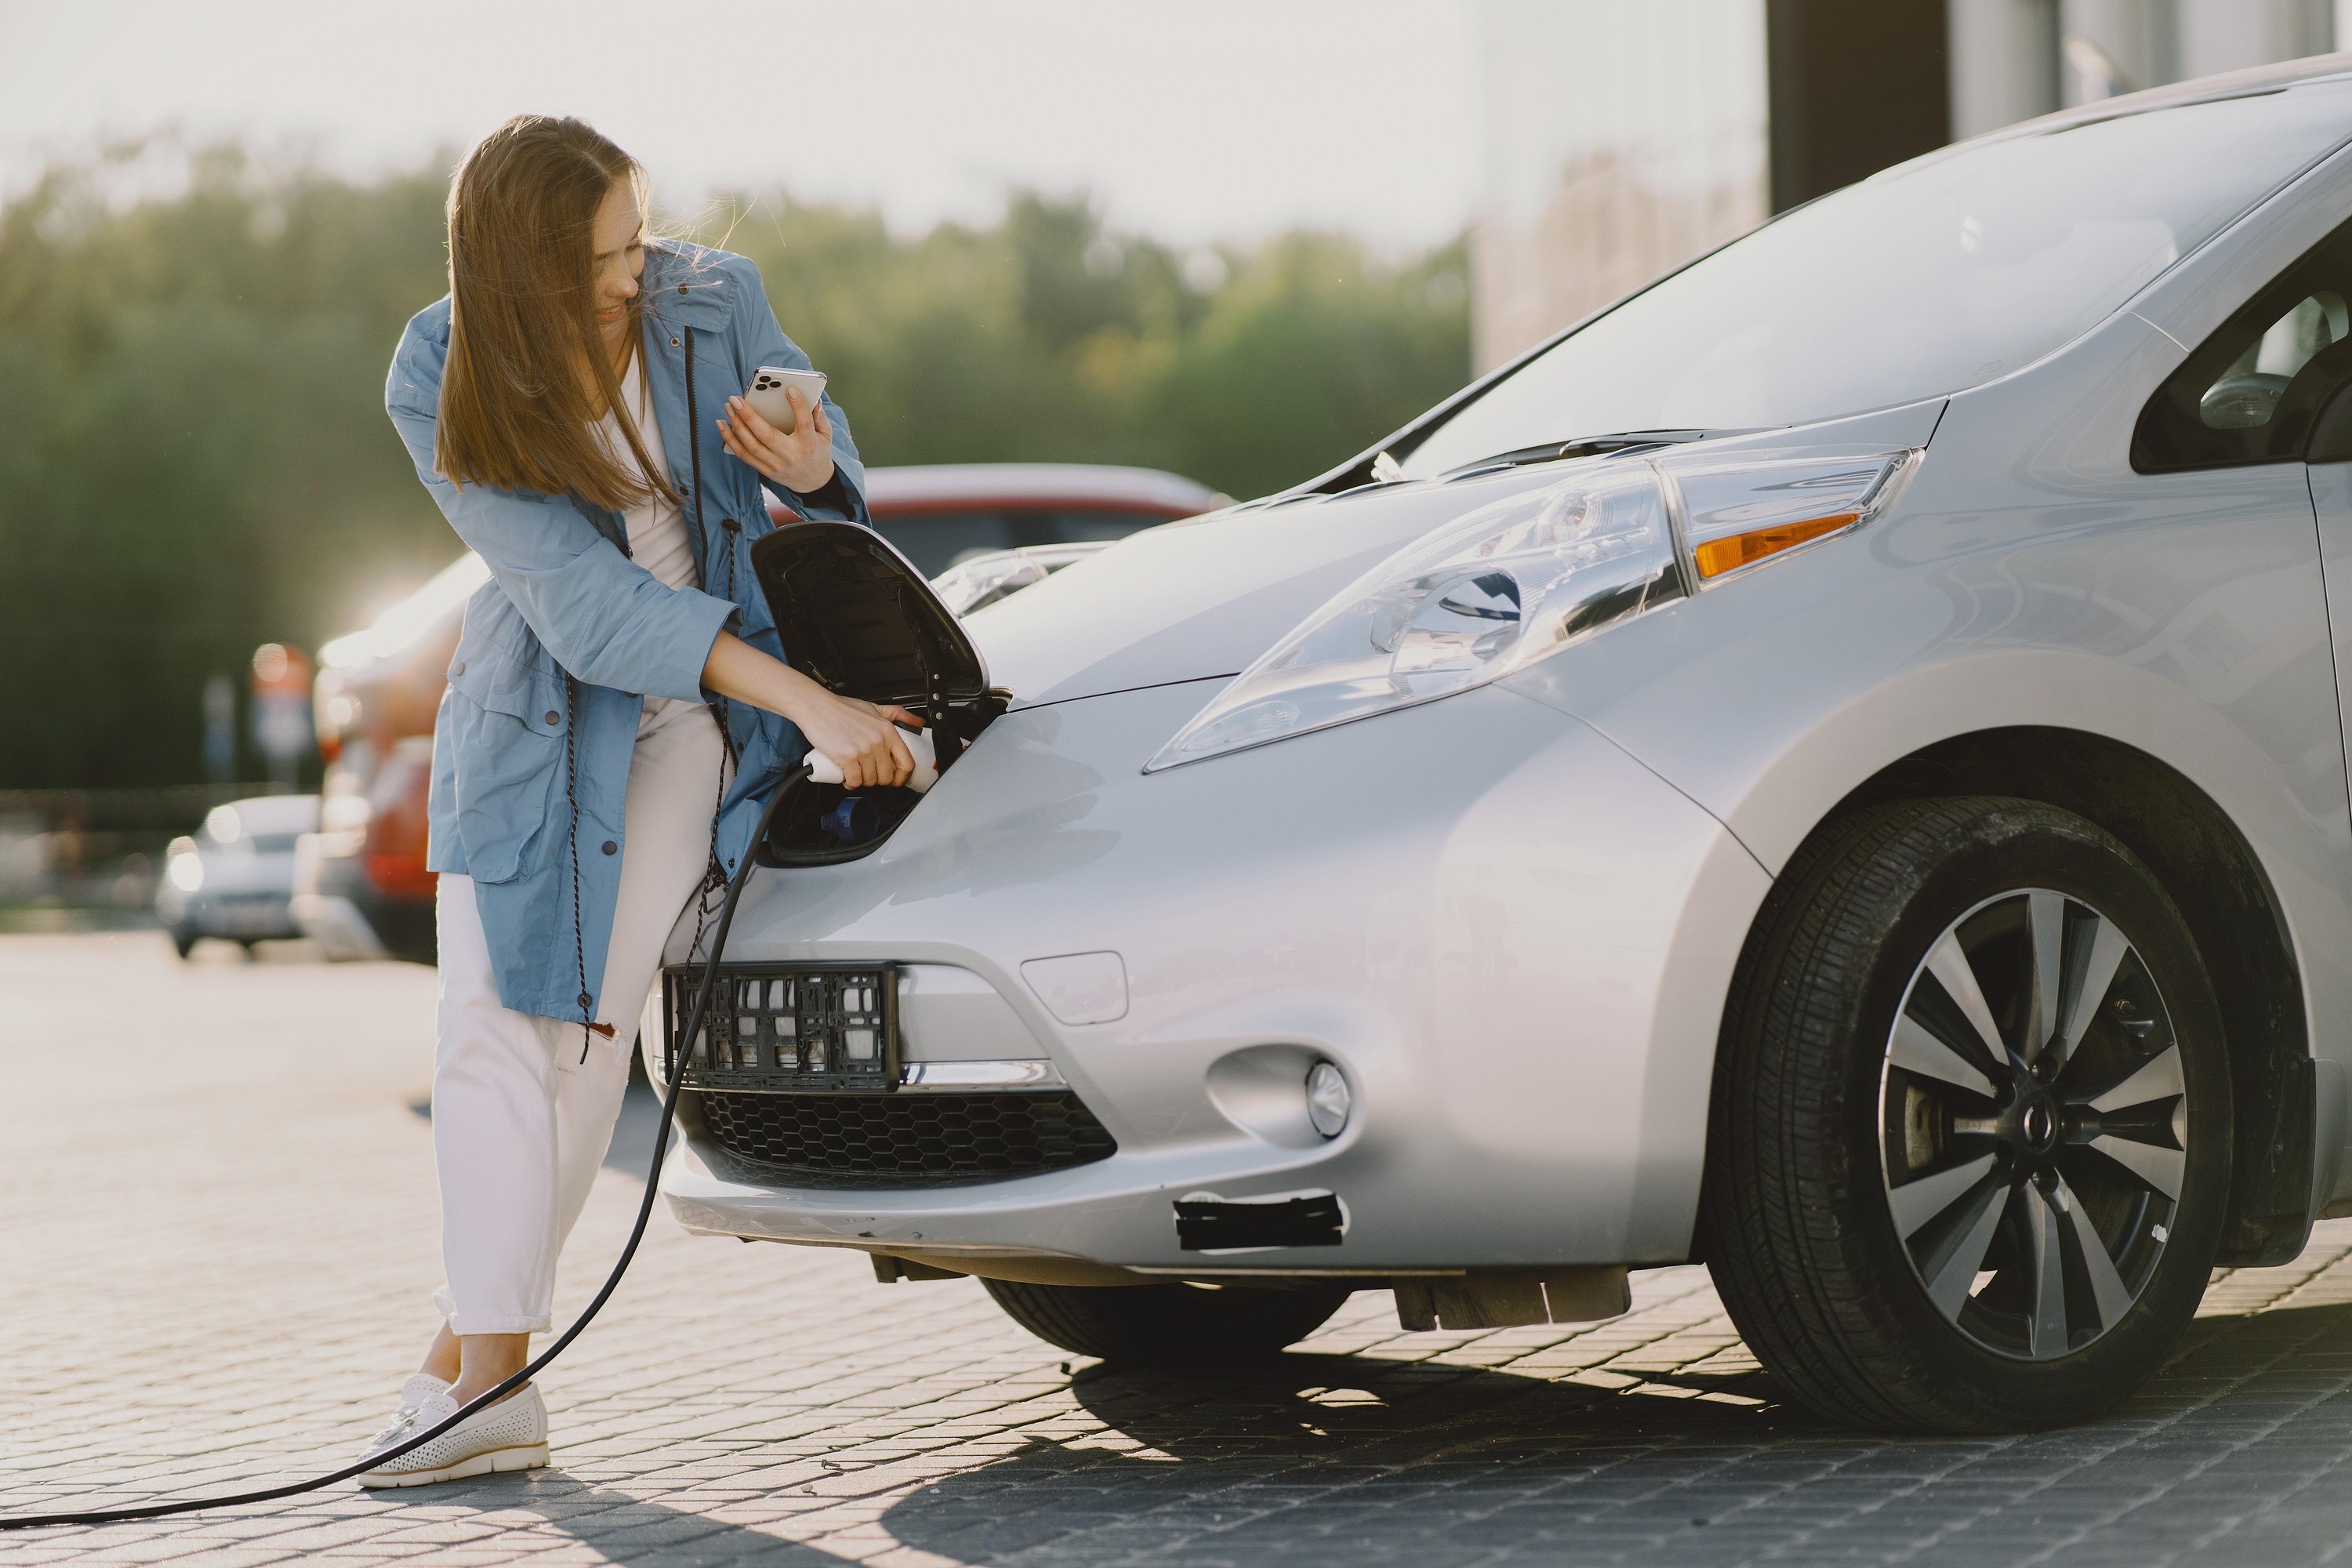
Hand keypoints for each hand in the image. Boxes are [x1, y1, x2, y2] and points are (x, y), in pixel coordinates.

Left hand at [718, 386, 835, 493]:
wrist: (812, 481)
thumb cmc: (817, 451)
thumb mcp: (825, 435)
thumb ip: (819, 417)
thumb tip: (815, 399)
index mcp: (808, 443)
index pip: (804, 423)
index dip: (798, 406)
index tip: (789, 389)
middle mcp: (790, 455)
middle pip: (767, 435)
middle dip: (748, 416)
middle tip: (735, 399)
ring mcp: (775, 464)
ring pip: (751, 445)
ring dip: (736, 425)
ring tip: (728, 407)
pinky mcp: (764, 470)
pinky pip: (743, 455)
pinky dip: (730, 439)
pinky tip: (722, 425)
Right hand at [793, 690, 921, 789]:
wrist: (816, 707)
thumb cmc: (841, 708)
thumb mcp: (875, 707)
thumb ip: (898, 714)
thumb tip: (918, 722)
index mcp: (888, 731)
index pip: (906, 763)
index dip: (902, 777)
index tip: (896, 779)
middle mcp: (878, 741)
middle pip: (887, 777)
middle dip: (878, 780)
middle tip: (869, 774)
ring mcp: (863, 750)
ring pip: (870, 781)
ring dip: (863, 782)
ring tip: (856, 772)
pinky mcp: (847, 757)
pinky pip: (854, 781)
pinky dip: (850, 783)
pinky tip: (847, 778)